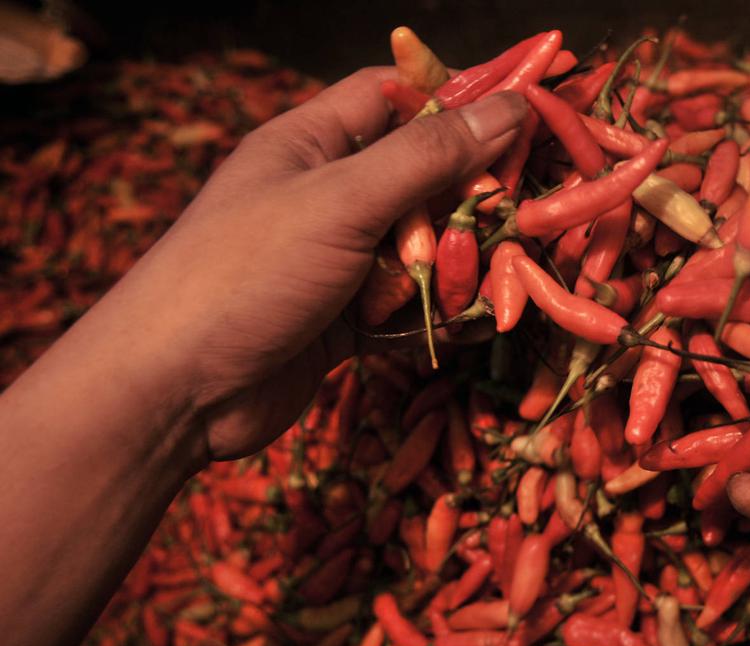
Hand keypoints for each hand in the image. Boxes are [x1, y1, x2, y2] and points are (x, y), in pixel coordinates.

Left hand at [115, 70, 525, 459]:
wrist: (171, 392)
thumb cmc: (243, 273)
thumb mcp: (341, 201)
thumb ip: (428, 157)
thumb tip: (508, 108)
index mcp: (310, 144)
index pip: (394, 97)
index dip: (457, 99)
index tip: (526, 114)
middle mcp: (325, 196)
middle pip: (419, 178)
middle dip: (471, 196)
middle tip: (525, 212)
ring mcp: (334, 262)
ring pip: (421, 249)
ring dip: (460, 265)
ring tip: (504, 279)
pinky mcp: (343, 322)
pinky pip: (407, 307)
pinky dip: (440, 315)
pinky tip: (477, 325)